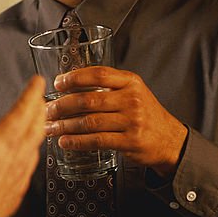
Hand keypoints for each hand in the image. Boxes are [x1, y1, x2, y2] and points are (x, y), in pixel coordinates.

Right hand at [0, 65, 45, 216]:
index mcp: (6, 138)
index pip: (26, 108)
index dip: (33, 92)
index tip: (38, 81)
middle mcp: (19, 155)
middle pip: (36, 127)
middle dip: (39, 110)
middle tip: (41, 101)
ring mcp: (20, 176)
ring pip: (35, 147)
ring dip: (37, 132)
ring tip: (35, 125)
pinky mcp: (16, 192)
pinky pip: (29, 167)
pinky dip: (30, 154)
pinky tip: (23, 158)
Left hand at [46, 66, 187, 175]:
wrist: (170, 140)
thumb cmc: (145, 114)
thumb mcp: (133, 92)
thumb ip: (109, 86)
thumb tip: (71, 85)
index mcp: (130, 82)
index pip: (99, 74)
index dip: (74, 77)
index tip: (58, 83)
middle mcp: (132, 99)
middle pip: (89, 100)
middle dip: (62, 105)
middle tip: (47, 110)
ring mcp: (132, 121)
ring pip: (90, 122)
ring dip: (65, 126)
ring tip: (51, 128)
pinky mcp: (130, 141)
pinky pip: (97, 140)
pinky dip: (77, 142)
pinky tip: (65, 142)